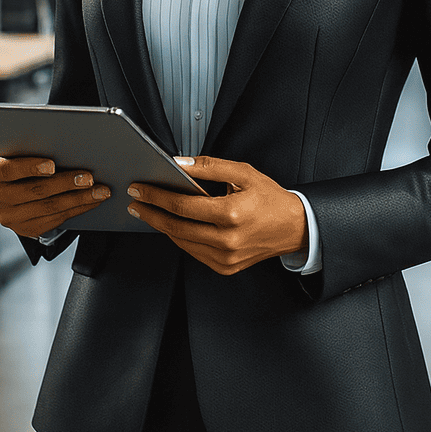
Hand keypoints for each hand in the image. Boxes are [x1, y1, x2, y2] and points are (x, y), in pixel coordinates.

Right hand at [0, 155, 109, 238]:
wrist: (18, 190)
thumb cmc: (27, 161)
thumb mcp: (24, 153)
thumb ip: (37, 148)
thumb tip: (72, 143)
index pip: (8, 170)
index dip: (30, 167)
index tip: (52, 164)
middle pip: (35, 190)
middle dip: (66, 183)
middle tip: (89, 177)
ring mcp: (10, 217)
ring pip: (49, 207)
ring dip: (79, 198)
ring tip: (100, 190)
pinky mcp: (26, 229)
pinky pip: (56, 220)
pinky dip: (78, 208)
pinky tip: (93, 200)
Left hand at [126, 155, 306, 275]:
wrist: (294, 228)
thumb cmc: (270, 199)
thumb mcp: (243, 173)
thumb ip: (209, 167)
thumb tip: (180, 164)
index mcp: (231, 214)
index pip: (182, 205)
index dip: (157, 196)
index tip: (141, 188)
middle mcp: (227, 240)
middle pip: (176, 226)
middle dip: (151, 212)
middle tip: (136, 201)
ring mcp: (225, 257)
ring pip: (182, 242)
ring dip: (162, 226)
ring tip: (149, 211)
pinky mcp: (225, 268)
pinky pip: (194, 252)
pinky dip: (180, 238)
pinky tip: (173, 225)